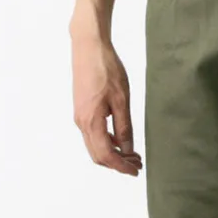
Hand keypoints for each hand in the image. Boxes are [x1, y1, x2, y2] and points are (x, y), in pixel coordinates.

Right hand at [72, 32, 141, 176]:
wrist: (88, 46)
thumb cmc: (106, 68)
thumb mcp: (121, 100)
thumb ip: (124, 127)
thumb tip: (128, 150)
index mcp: (91, 122)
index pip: (106, 155)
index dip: (121, 167)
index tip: (136, 171)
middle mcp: (82, 123)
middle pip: (98, 155)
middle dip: (118, 163)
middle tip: (138, 164)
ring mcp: (80, 117)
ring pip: (95, 147)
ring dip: (113, 154)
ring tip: (133, 154)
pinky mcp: (82, 110)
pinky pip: (93, 135)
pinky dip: (107, 143)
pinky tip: (122, 139)